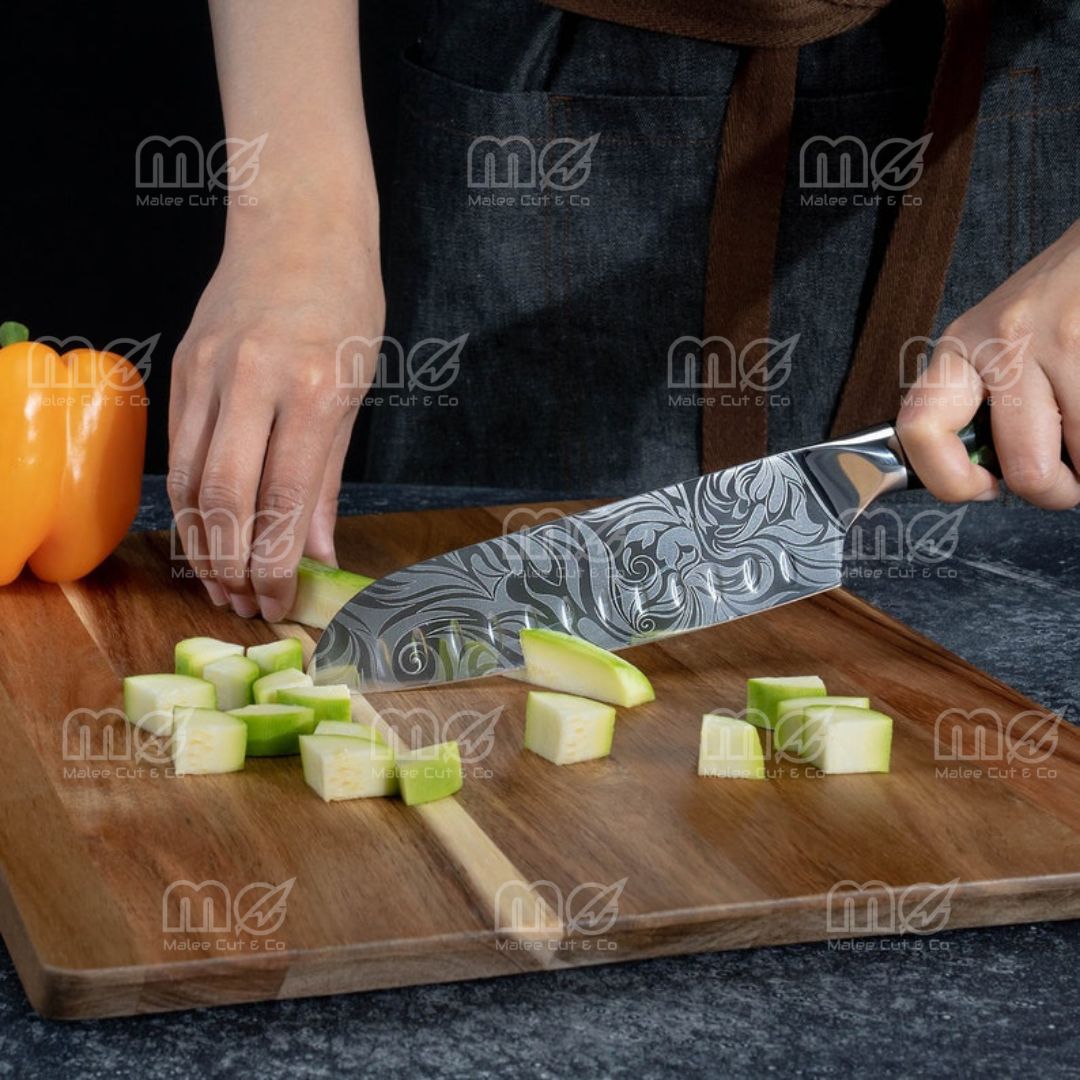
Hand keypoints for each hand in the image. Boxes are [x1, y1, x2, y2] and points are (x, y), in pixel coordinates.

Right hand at [167, 208, 383, 619]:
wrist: (298, 222)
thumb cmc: (344, 303)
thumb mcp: (355, 390)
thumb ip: (329, 478)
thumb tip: (316, 552)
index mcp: (312, 391)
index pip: (283, 502)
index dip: (274, 565)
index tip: (278, 602)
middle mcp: (252, 382)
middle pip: (226, 500)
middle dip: (232, 566)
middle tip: (244, 603)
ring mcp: (207, 372)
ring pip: (189, 481)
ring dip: (202, 543)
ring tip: (220, 581)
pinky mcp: (179, 367)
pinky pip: (177, 450)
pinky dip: (187, 501)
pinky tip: (203, 531)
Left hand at [897, 219, 1079, 508]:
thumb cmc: (1052, 304)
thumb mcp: (993, 344)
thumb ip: (978, 403)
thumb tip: (986, 480)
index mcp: (960, 351)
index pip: (918, 431)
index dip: (951, 482)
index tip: (984, 487)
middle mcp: (1004, 346)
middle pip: (1026, 469)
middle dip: (1053, 493)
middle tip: (1064, 481)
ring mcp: (1060, 345)